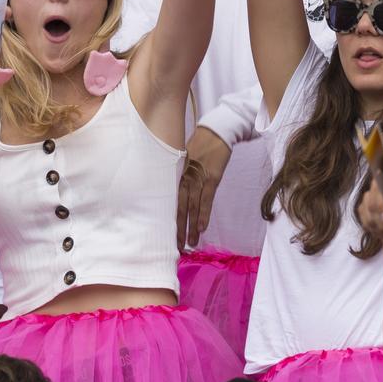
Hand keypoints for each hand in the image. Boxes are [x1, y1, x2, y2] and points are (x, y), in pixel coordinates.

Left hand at [176, 126, 231, 248]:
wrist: (216, 132)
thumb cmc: (200, 145)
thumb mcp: (184, 159)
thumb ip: (179, 175)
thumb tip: (175, 190)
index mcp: (176, 176)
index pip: (170, 203)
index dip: (168, 221)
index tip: (166, 236)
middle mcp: (184, 179)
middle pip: (178, 209)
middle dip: (178, 230)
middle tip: (176, 248)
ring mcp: (198, 179)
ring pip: (192, 208)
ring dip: (191, 227)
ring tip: (191, 244)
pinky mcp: (212, 178)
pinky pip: (206, 200)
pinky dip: (203, 214)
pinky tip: (201, 228)